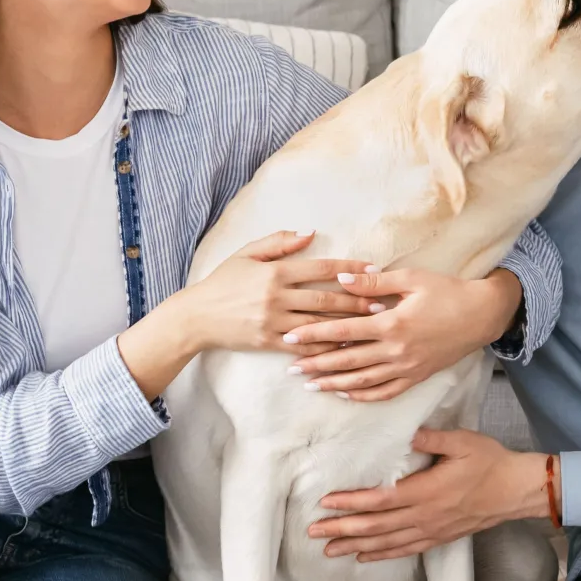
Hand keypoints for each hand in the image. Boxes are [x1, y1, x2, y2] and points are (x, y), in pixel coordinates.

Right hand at [117, 230, 365, 398]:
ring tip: (372, 325)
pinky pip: (303, 345)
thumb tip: (310, 232)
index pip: (320, 268)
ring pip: (319, 324)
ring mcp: (273, 321)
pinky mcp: (268, 341)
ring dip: (348, 325)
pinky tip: (345, 347)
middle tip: (383, 303)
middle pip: (326, 299)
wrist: (197, 316)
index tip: (372, 269)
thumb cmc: (223, 281)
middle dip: (357, 301)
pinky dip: (325, 347)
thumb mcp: (247, 254)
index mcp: (275, 271)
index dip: (348, 269)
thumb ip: (278, 241)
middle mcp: (277, 296)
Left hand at [281, 268, 522, 401]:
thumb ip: (373, 282)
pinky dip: (363, 395)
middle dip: (316, 364)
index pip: (343, 332)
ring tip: (310, 384)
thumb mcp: (411, 279)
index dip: (313, 335)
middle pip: (347, 361)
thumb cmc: (447, 291)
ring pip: (363, 381)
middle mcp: (396, 350)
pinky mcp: (417, 377)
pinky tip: (345, 394)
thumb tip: (340, 279)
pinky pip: (386, 392)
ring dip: (334, 384)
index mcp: (392, 324)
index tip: (289, 338)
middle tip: (290, 368)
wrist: (482, 315)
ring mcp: (407, 367)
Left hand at [308, 429, 545, 561]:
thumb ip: (431, 438)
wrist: (515, 490)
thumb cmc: (489, 462)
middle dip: (343, 530)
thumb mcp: (462, 441)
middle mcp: (425, 516)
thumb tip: (404, 432)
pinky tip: (363, 556)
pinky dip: (382, 554)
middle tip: (314, 531)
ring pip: (386, 543)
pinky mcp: (438, 538)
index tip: (327, 503)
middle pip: (376, 527)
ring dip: (355, 546)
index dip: (352, 503)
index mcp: (427, 491)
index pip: (381, 500)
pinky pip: (405, 550)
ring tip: (329, 550)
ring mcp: (431, 531)